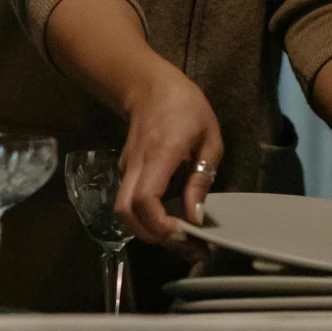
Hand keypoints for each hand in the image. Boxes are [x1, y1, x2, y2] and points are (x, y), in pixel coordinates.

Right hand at [117, 67, 223, 246]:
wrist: (149, 87)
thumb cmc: (186, 107)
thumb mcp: (208, 137)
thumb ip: (201, 178)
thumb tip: (195, 215)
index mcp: (160, 154)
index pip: (146, 199)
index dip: (160, 223)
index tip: (183, 232)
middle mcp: (136, 166)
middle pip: (126, 214)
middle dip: (152, 235)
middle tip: (183, 242)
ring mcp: (126, 171)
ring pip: (123, 213)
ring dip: (146, 231)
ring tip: (176, 235)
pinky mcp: (125, 174)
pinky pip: (130, 204)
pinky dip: (145, 220)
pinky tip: (168, 222)